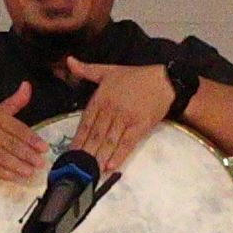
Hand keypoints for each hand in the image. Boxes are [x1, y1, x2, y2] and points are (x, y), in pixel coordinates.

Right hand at [0, 83, 54, 191]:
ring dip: (17, 165)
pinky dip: (3, 173)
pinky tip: (14, 177)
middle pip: (10, 143)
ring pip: (1, 156)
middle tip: (40, 163)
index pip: (16, 128)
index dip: (31, 139)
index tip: (44, 148)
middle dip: (27, 154)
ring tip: (30, 172)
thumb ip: (14, 102)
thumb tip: (27, 85)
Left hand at [68, 57, 182, 172]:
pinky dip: (119, 156)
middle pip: (95, 135)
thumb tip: (69, 61)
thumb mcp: (108, 70)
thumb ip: (86, 70)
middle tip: (75, 169)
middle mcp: (111, 109)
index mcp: (101, 97)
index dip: (77, 139)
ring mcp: (126, 119)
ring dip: (99, 157)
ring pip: (109, 141)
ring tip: (90, 172)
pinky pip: (127, 144)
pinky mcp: (140, 127)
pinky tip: (110, 167)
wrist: (164, 80)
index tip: (69, 153)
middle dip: (85, 153)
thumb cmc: (134, 76)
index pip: (85, 122)